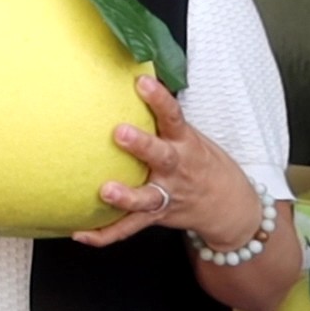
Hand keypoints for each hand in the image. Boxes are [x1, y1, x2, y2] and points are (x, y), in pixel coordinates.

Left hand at [73, 75, 262, 248]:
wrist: (229, 206)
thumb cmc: (201, 162)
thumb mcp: (190, 136)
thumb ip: (162, 117)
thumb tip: (129, 76)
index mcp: (184, 143)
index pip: (173, 116)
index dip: (160, 99)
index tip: (143, 82)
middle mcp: (176, 169)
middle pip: (161, 156)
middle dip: (142, 145)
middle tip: (120, 132)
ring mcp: (166, 195)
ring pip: (146, 198)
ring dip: (126, 197)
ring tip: (105, 191)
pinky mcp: (156, 217)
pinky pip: (128, 228)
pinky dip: (105, 234)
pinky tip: (80, 234)